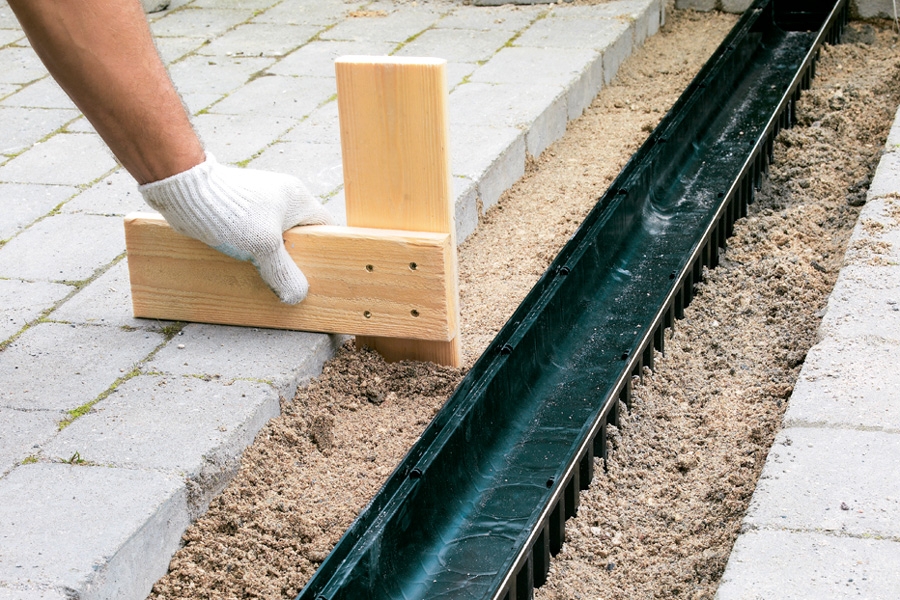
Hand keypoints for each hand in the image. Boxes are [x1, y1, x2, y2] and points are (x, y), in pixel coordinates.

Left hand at [139, 154, 332, 303]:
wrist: (184, 189)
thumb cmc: (231, 210)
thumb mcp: (264, 247)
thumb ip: (283, 272)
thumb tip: (297, 295)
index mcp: (298, 198)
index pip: (326, 225)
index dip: (326, 248)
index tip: (321, 270)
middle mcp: (282, 197)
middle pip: (300, 234)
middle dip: (295, 257)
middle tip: (291, 279)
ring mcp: (260, 202)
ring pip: (275, 236)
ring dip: (270, 256)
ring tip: (266, 275)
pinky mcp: (239, 209)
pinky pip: (255, 234)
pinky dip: (252, 250)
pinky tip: (245, 264)